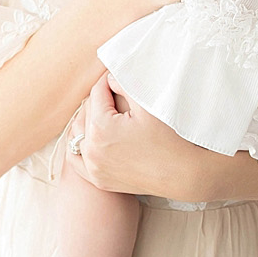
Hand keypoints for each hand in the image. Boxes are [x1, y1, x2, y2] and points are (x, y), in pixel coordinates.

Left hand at [67, 73, 206, 196]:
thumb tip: (108, 77)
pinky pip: (75, 158)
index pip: (97, 93)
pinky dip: (80, 146)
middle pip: (86, 111)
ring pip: (77, 133)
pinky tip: (89, 138)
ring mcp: (92, 167)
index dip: (107, 82)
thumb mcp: (147, 106)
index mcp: (101, 127)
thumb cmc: (168, 138)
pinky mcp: (97, 179)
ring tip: (103, 113)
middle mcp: (91, 148)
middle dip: (99, 100)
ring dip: (87, 121)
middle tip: (113, 94)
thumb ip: (123, 85)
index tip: (115, 77)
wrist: (182, 174)